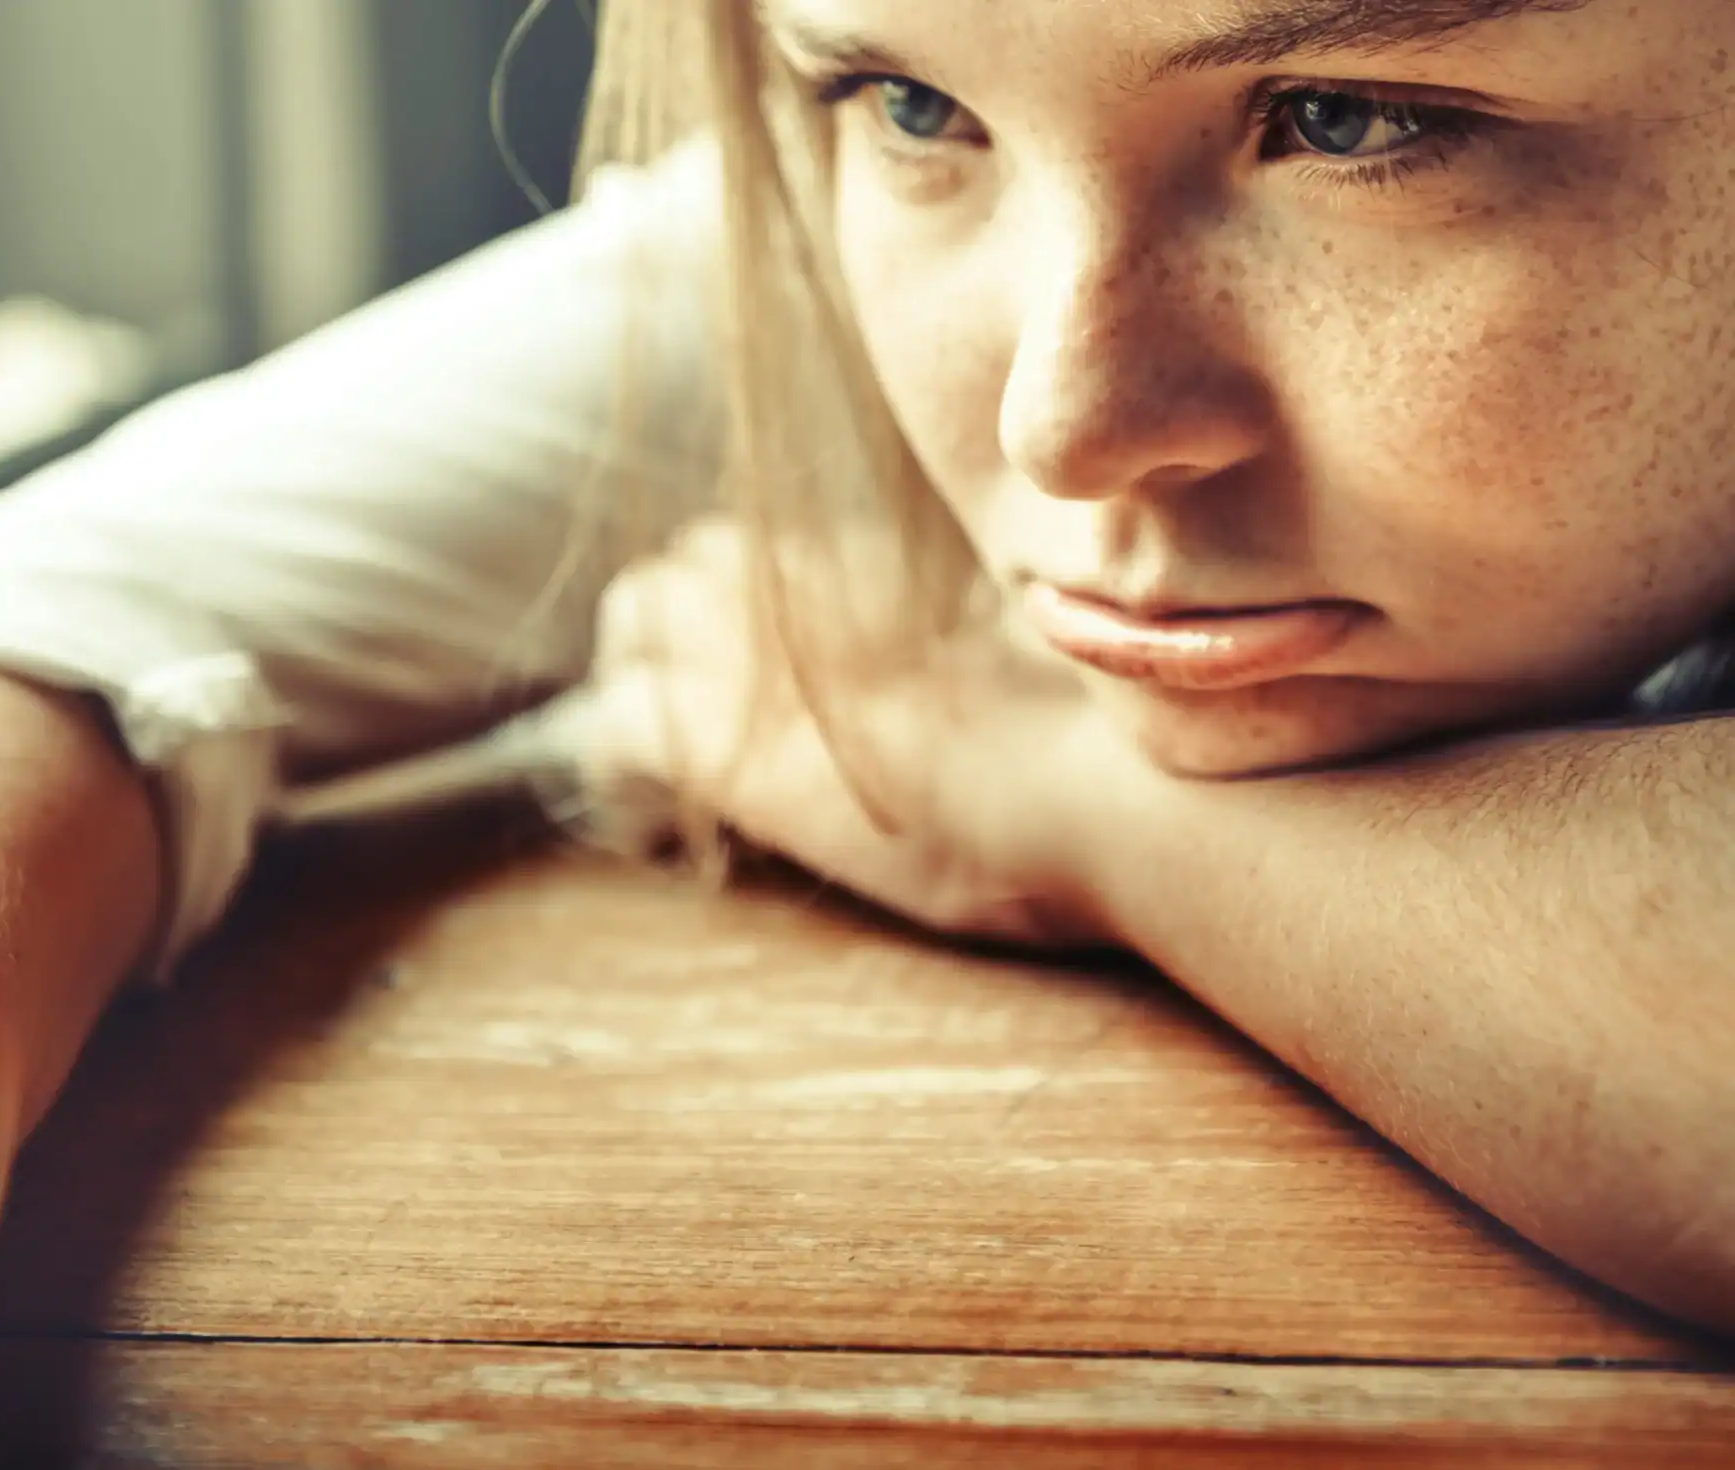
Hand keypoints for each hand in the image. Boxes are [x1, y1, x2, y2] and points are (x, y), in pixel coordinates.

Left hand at [575, 516, 1143, 948]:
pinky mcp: (733, 751)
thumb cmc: (1129, 741)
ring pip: (634, 616)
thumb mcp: (1058, 644)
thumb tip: (995, 630)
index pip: (761, 545)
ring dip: (639, 682)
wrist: (1133, 794)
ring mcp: (766, 660)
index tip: (763, 672)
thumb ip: (992, 621)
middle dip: (674, 634)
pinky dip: (617, 769)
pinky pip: (615, 727)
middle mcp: (813, 583)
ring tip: (665, 772)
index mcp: (885, 561)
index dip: (742, 603)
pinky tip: (651, 823)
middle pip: (683, 563)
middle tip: (699, 718)